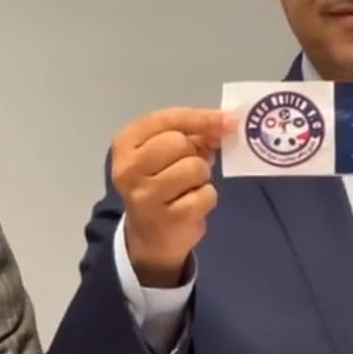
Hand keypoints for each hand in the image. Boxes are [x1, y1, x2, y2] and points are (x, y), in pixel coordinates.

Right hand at [111, 107, 233, 287]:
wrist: (148, 236)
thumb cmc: (158, 183)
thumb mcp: (163, 152)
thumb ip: (190, 133)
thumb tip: (225, 124)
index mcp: (125, 144)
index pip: (166, 119)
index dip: (200, 117)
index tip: (228, 120)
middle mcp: (129, 169)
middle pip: (179, 142)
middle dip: (194, 152)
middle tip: (189, 166)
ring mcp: (146, 196)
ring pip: (194, 167)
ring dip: (201, 176)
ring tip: (189, 186)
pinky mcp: (169, 219)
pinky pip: (206, 194)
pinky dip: (207, 197)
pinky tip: (192, 203)